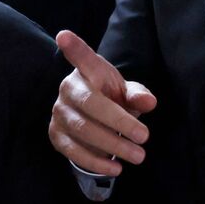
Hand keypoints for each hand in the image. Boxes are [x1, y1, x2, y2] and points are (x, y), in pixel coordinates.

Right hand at [48, 30, 156, 175]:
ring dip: (113, 145)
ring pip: (83, 129)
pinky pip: (73, 150)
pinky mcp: (55, 134)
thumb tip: (149, 102)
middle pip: (91, 104)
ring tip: (138, 156)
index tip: (64, 35)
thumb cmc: (113, 99)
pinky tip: (116, 168)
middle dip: (119, 122)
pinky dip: (95, 161)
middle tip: (145, 137)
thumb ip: (138, 95)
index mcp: (89, 71)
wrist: (95, 119)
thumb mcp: (128, 93)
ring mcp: (59, 112)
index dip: (74, 48)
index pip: (83, 58)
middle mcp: (69, 89)